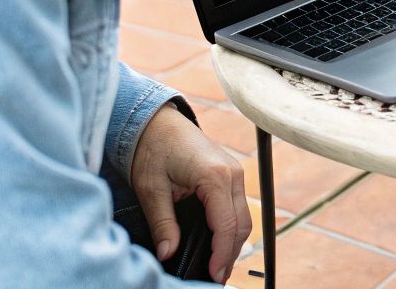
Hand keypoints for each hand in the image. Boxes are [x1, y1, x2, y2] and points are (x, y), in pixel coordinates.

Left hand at [129, 103, 249, 283]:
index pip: (226, 224)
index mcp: (215, 175)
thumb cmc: (152, 148)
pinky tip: (218, 243)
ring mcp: (234, 173)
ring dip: (233, 242)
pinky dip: (231, 228)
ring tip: (217, 266)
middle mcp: (232, 173)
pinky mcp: (231, 175)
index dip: (221, 254)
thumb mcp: (151, 190)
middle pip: (242, 224)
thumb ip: (162, 224)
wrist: (156, 121)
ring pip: (244, 217)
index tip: (214, 275)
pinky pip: (238, 207)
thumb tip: (167, 253)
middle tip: (215, 277)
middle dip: (230, 253)